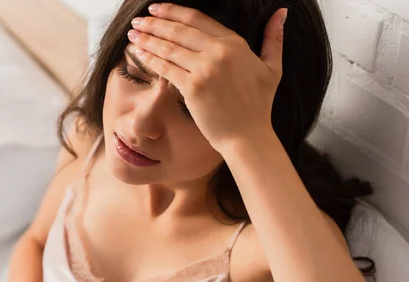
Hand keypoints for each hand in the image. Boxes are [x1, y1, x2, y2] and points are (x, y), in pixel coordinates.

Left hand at [128, 3, 286, 151]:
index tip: (157, 8)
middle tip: (138, 20)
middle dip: (154, 23)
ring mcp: (205, 69)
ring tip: (133, 33)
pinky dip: (151, 59)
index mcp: (235, 43)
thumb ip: (274, 38)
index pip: (197, 19)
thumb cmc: (259, 105)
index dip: (173, 11)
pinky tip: (139, 53)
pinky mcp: (193, 87)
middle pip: (178, 30)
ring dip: (147, 39)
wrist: (248, 136)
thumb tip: (281, 12)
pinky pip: (166, 68)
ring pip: (169, 48)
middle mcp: (219, 52)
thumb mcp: (272, 68)